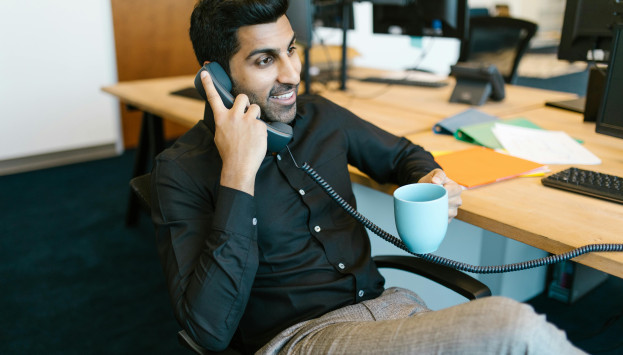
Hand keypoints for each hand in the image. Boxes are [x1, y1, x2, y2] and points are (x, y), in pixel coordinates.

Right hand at [201, 70, 266, 194]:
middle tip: (247, 112)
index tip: (205, 73)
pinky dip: (261, 130)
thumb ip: (224, 123)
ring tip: (252, 129)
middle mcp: (233, 117)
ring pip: (255, 108)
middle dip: (246, 102)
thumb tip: (227, 118)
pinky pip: (262, 123)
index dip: (208, 84)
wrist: (239, 167)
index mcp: (221, 119)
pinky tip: (257, 140)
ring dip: (255, 115)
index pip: (213, 97)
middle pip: (242, 97)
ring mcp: (247, 120)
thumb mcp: (220, 136)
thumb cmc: (229, 153)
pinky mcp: (259, 126)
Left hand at [418, 169, 462, 221]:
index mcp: (457, 189)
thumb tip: (435, 181)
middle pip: (449, 204)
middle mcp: (458, 200)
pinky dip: (436, 217)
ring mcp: (454, 210)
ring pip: (447, 213)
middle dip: (437, 201)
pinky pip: (443, 220)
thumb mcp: (435, 174)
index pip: (450, 192)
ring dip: (436, 210)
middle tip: (428, 198)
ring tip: (429, 204)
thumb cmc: (433, 180)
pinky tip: (432, 211)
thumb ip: (438, 175)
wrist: (428, 189)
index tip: (431, 190)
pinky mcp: (449, 218)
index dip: (439, 191)